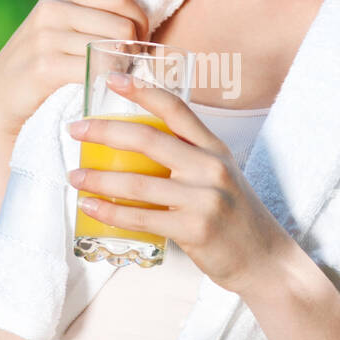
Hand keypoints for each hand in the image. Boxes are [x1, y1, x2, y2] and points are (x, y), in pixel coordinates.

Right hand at [0, 0, 149, 143]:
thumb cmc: (36, 58)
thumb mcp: (53, 17)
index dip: (140, 21)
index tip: (140, 41)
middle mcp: (51, 10)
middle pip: (120, 25)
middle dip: (134, 48)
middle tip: (131, 64)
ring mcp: (46, 38)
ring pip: (111, 49)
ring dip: (123, 67)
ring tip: (119, 76)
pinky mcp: (45, 67)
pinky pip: (94, 69)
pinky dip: (107, 81)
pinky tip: (105, 87)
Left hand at [66, 72, 293, 298]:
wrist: (264, 260)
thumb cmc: (234, 216)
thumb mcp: (219, 176)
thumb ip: (188, 158)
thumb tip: (137, 147)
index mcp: (214, 148)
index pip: (176, 108)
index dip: (142, 90)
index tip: (112, 80)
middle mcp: (211, 167)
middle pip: (148, 139)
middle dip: (104, 131)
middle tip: (75, 129)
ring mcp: (204, 199)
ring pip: (138, 182)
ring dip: (98, 178)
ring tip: (75, 176)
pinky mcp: (194, 229)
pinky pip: (142, 218)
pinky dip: (110, 212)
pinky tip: (90, 207)